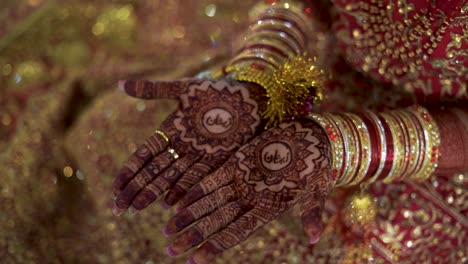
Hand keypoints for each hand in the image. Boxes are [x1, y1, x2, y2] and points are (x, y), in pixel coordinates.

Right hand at [112, 78, 260, 214]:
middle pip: (152, 171)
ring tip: (137, 208)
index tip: (115, 188)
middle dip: (135, 188)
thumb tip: (119, 85)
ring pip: (170, 177)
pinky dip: (183, 190)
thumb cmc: (215, 89)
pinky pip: (196, 177)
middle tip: (118, 207)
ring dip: (154, 193)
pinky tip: (170, 204)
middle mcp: (180, 147)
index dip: (128, 172)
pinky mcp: (216, 160)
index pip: (142, 156)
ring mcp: (197, 155)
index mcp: (169, 131)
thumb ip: (153, 90)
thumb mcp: (182, 88)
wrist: (247, 94)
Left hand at [163, 121, 331, 262]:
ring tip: (168, 229)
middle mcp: (249, 199)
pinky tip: (177, 199)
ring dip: (188, 215)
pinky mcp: (236, 163)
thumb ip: (311, 214)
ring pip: (209, 202)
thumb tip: (314, 238)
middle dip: (193, 236)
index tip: (195, 261)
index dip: (215, 246)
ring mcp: (241, 182)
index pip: (236, 232)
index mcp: (266, 210)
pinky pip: (211, 178)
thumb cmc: (318, 168)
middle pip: (216, 221)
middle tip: (170, 249)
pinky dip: (196, 189)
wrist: (312, 140)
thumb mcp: (315, 192)